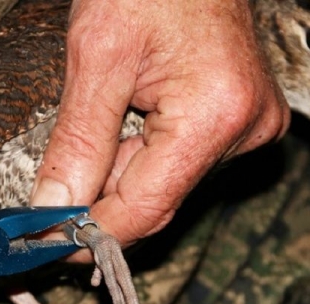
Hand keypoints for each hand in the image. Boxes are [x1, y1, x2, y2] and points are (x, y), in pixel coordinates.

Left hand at [31, 0, 289, 256]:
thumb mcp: (98, 54)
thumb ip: (79, 141)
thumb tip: (57, 206)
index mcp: (216, 113)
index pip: (149, 205)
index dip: (96, 231)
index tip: (56, 243)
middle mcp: (248, 127)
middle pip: (163, 196)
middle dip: (108, 199)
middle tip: (61, 193)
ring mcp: (254, 125)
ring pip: (175, 180)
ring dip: (130, 171)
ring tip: (112, 119)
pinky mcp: (248, 120)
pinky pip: (192, 159)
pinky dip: (155, 154)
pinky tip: (140, 118)